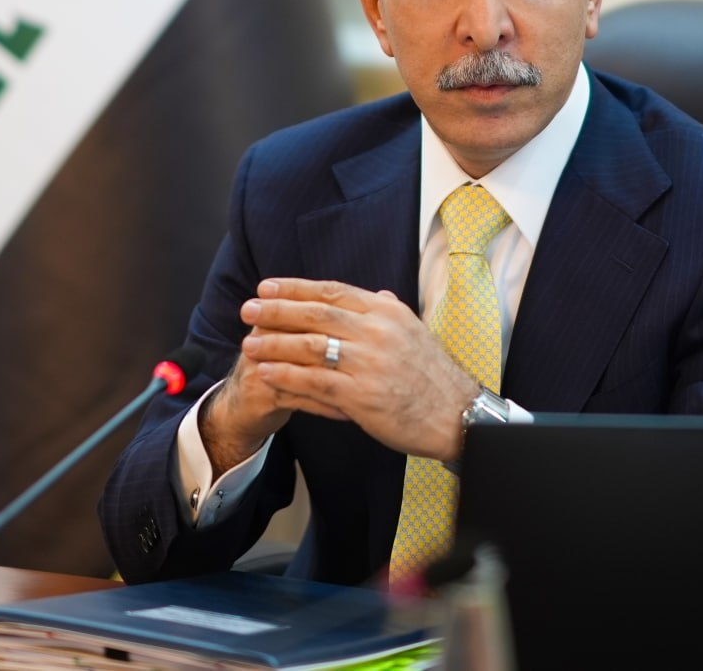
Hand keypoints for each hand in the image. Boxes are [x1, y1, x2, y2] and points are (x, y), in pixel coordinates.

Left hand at [235, 278, 478, 461]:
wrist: (455, 414)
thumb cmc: (433, 375)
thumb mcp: (415, 332)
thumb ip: (390, 311)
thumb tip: (377, 294)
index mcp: (387, 313)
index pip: (333, 292)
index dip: (296, 288)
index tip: (267, 287)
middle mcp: (377, 332)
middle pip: (316, 315)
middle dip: (277, 310)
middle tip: (248, 309)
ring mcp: (369, 364)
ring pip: (311, 347)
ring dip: (275, 343)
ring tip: (249, 341)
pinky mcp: (361, 396)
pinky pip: (315, 382)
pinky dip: (287, 376)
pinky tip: (266, 373)